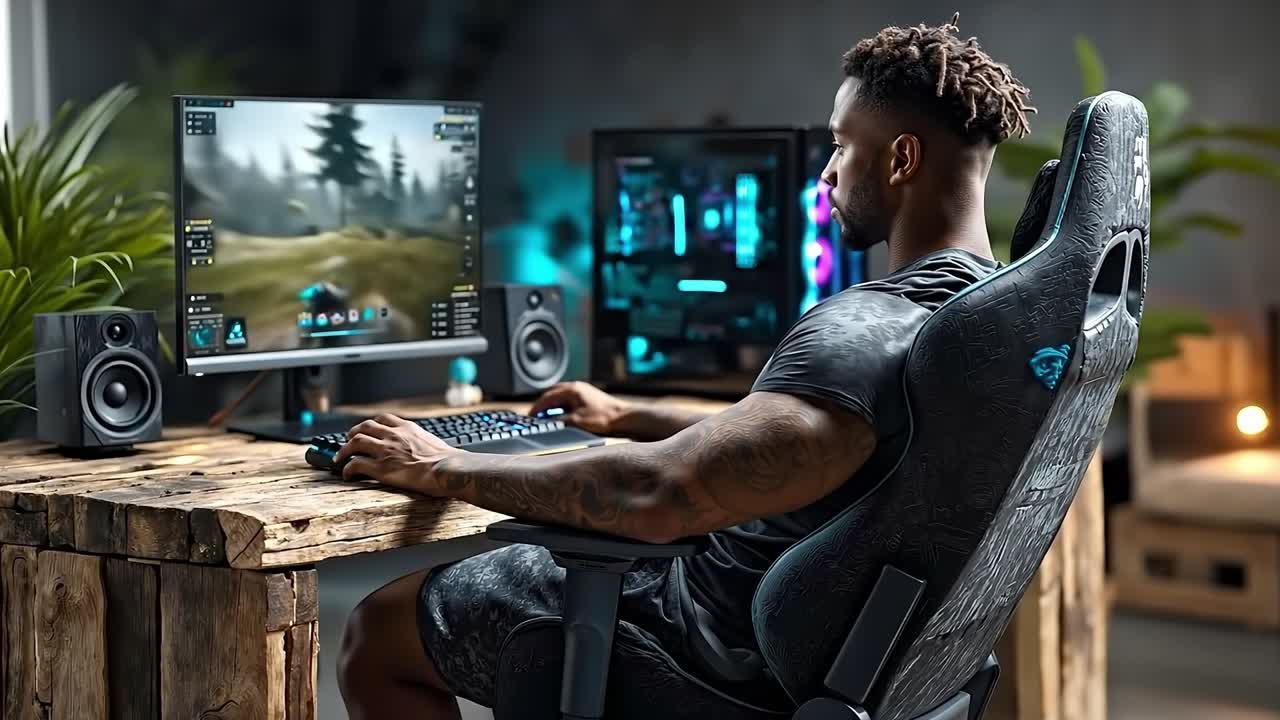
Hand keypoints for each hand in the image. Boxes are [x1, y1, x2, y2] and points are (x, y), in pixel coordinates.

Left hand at [335, 414, 457, 492]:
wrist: (448, 469)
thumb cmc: (447, 460)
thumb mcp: (433, 442)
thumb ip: (421, 441)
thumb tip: (424, 448)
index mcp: (407, 428)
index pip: (383, 419)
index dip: (371, 425)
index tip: (367, 429)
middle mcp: (393, 436)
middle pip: (364, 427)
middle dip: (353, 433)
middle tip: (348, 441)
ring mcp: (385, 451)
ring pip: (355, 442)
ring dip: (344, 449)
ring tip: (340, 457)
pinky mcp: (380, 468)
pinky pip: (355, 464)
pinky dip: (347, 469)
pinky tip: (347, 474)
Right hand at [529, 381, 629, 434]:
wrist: (623, 418)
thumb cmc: (603, 418)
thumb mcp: (576, 422)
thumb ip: (559, 422)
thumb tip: (546, 423)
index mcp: (572, 390)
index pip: (547, 397)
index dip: (537, 408)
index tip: (530, 416)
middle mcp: (576, 387)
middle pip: (553, 394)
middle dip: (543, 405)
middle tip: (536, 416)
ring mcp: (583, 391)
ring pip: (561, 396)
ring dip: (552, 405)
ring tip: (547, 417)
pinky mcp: (588, 396)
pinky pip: (569, 399)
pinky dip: (561, 406)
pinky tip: (562, 416)